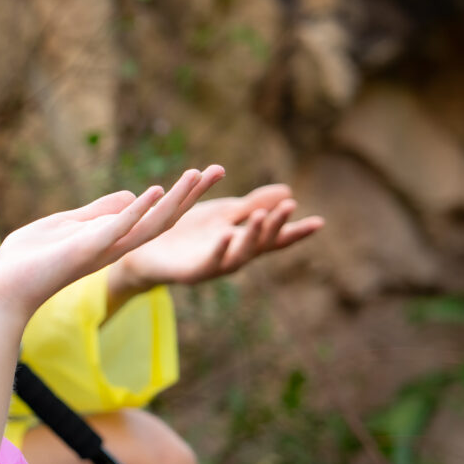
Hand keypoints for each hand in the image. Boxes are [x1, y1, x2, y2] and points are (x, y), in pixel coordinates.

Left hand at [0, 166, 225, 321]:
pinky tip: (153, 190)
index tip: (205, 173)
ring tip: (198, 175)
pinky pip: (116, 229)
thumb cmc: (31, 257)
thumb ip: (100, 211)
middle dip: (192, 195)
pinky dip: (136, 210)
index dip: (181, 195)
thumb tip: (133, 194)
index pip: (156, 215)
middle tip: (221, 170)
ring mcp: (102, 249)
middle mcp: (115, 247)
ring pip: (150, 225)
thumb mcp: (69, 224)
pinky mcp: (85, 250)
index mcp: (112, 239)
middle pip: (165, 220)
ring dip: (175, 199)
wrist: (4, 284)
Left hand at [106, 183, 324, 309]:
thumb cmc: (187, 233)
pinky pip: (207, 263)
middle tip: (289, 207)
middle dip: (275, 226)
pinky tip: (225, 235)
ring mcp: (213, 266)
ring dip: (252, 236)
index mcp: (241, 241)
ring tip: (263, 216)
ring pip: (240, 254)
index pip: (274, 237)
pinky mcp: (191, 273)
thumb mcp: (222, 213)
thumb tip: (289, 191)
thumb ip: (252, 204)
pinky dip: (218, 250)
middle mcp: (232, 256)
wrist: (145, 249)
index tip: (319, 222)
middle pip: (261, 244)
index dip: (295, 231)